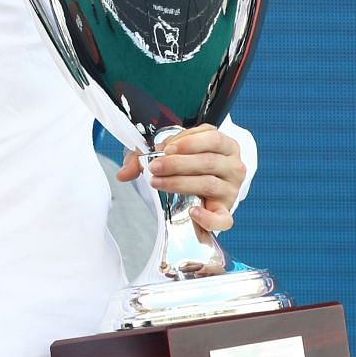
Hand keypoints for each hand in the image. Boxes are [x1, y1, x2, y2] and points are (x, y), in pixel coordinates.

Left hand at [115, 124, 245, 233]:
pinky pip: (224, 219)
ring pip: (209, 184)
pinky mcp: (226, 211)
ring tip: (158, 182)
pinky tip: (192, 212)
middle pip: (208, 161)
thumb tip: (123, 173)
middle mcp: (233, 166)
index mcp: (224, 145)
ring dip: (180, 183)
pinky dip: (208, 218)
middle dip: (177, 164)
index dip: (188, 142)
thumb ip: (144, 157)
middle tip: (155, 167)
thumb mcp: (168, 153)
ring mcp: (231, 189)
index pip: (212, 138)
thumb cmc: (187, 165)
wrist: (202, 186)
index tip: (165, 148)